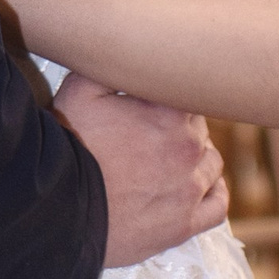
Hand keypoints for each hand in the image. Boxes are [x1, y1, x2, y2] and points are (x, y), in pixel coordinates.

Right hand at [55, 78, 227, 267]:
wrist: (60, 208)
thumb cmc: (68, 147)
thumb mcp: (80, 90)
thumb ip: (113, 66)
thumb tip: (131, 54)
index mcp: (171, 114)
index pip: (190, 96)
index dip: (170, 98)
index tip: (153, 104)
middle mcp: (190, 151)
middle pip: (200, 129)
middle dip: (180, 127)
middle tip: (151, 132)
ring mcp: (190, 190)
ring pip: (211, 164)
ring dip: (196, 157)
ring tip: (169, 159)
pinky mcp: (185, 225)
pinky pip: (218, 205)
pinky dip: (213, 192)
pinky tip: (200, 186)